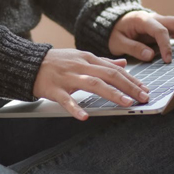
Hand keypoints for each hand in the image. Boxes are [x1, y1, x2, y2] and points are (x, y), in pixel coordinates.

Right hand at [33, 49, 150, 120]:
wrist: (29, 62)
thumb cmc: (56, 62)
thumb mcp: (81, 57)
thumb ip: (102, 61)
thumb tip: (123, 63)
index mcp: (88, 58)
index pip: (114, 69)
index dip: (131, 79)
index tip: (145, 90)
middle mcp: (80, 66)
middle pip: (109, 75)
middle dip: (129, 86)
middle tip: (143, 97)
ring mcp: (67, 77)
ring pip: (93, 84)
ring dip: (111, 93)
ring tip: (126, 103)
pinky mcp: (54, 89)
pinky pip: (66, 100)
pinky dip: (75, 108)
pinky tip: (84, 117)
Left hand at [108, 11, 173, 62]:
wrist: (116, 21)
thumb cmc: (116, 32)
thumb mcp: (117, 41)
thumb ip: (132, 47)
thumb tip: (150, 55)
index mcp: (144, 20)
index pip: (160, 30)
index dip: (165, 45)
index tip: (168, 60)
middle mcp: (159, 18)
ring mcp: (166, 22)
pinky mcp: (170, 28)